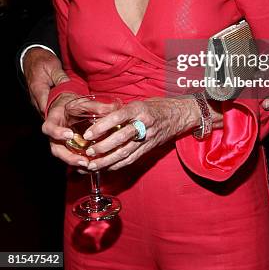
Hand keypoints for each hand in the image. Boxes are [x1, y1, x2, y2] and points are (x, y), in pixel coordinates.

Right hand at [23, 47, 68, 115]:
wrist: (32, 57)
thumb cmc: (42, 61)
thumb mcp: (53, 66)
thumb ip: (60, 77)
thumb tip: (69, 86)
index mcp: (38, 90)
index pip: (45, 108)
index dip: (57, 112)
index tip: (69, 112)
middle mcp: (35, 98)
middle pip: (46, 112)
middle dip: (58, 114)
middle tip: (72, 113)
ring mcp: (36, 99)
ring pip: (46, 110)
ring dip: (56, 110)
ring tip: (69, 110)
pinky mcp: (39, 98)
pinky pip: (46, 106)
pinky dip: (54, 106)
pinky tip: (63, 105)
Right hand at [41, 92, 88, 168]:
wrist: (64, 110)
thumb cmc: (71, 105)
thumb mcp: (80, 103)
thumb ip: (94, 106)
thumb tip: (112, 108)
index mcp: (52, 122)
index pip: (49, 128)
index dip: (58, 132)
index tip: (69, 134)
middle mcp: (54, 137)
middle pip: (56, 150)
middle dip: (70, 158)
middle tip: (84, 161)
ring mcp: (60, 146)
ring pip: (65, 158)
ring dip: (77, 164)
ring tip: (91, 167)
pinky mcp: (67, 151)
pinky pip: (72, 160)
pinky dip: (81, 165)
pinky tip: (94, 167)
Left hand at [83, 97, 222, 171]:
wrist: (179, 115)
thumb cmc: (157, 106)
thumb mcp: (140, 102)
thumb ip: (122, 110)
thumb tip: (100, 116)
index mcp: (140, 109)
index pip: (119, 116)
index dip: (102, 126)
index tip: (88, 133)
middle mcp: (144, 124)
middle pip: (121, 138)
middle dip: (102, 146)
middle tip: (88, 151)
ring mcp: (148, 138)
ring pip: (125, 152)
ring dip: (107, 160)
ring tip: (92, 164)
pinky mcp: (149, 148)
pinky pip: (132, 158)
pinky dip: (118, 164)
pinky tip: (106, 167)